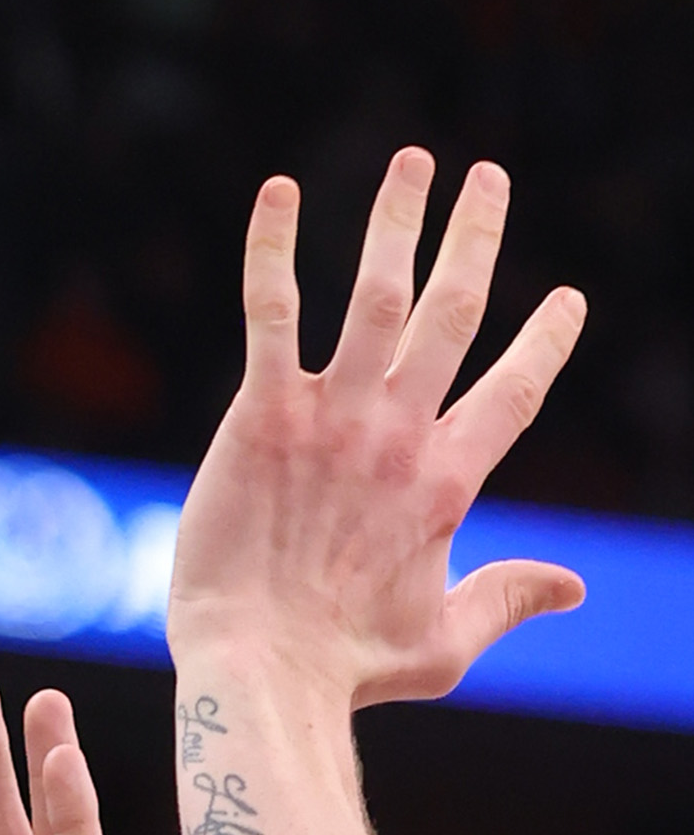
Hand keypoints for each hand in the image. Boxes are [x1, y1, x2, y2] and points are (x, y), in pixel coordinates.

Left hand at [168, 151, 585, 709]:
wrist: (260, 674)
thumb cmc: (345, 668)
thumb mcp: (445, 642)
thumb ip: (508, 598)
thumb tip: (574, 587)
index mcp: (448, 482)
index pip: (515, 390)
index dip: (544, 340)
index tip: (565, 298)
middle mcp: (400, 435)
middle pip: (455, 313)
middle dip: (475, 238)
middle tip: (488, 177)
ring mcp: (333, 417)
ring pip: (377, 294)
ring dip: (398, 221)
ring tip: (415, 161)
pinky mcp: (263, 415)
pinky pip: (272, 313)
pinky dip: (275, 249)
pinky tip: (281, 191)